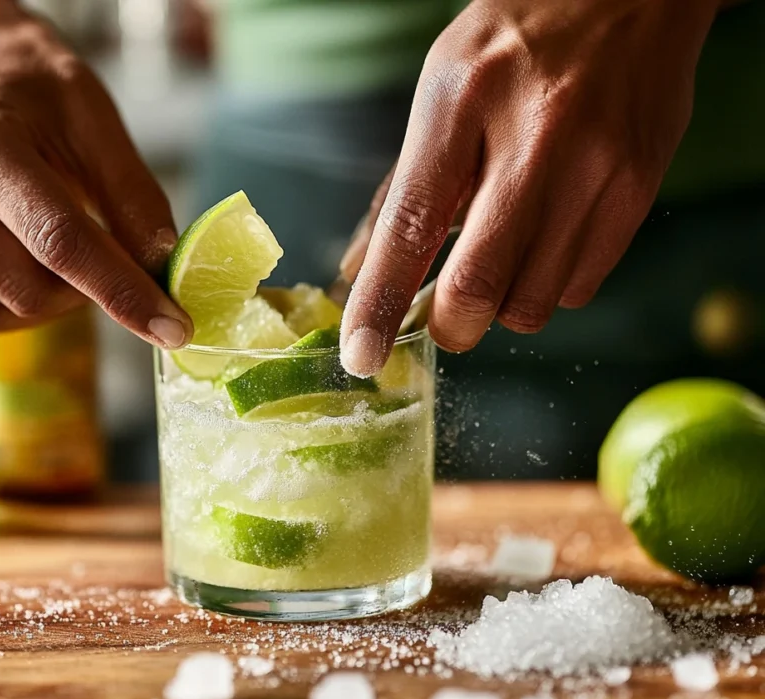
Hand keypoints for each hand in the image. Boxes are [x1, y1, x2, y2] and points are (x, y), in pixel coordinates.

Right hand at [0, 16, 192, 347]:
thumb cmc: (32, 99)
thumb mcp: (95, 122)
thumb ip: (135, 198)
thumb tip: (162, 271)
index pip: (59, 239)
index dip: (121, 291)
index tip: (174, 328)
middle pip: (25, 290)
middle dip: (80, 294)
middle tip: (96, 259)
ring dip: (39, 303)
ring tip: (39, 247)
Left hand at [339, 0, 720, 375]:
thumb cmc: (515, 44)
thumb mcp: (442, 92)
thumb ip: (403, 189)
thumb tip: (358, 272)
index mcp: (461, 104)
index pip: (411, 227)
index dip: (380, 304)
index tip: (362, 356)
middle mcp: (533, 138)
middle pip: (479, 286)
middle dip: (451, 325)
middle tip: (444, 315)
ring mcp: (595, 168)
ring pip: (532, 303)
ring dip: (502, 305)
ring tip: (503, 255)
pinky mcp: (638, 190)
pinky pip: (579, 287)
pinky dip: (548, 285)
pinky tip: (546, 238)